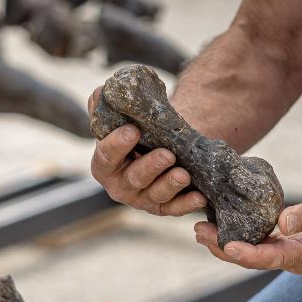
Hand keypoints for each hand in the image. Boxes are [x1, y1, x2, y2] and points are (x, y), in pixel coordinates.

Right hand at [87, 87, 207, 215]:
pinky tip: (200, 196)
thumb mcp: (121, 119)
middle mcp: (120, 186)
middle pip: (133, 179)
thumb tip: (101, 92)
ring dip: (170, 185)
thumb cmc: (137, 132)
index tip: (133, 130)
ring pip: (155, 196)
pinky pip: (174, 209)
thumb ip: (105, 107)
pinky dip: (187, 204)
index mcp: (104, 166)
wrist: (160, 145)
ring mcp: (142, 199)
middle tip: (167, 155)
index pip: (105, 157)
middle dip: (150, 167)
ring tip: (184, 174)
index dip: (117, 145)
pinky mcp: (163, 207)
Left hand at [194, 188, 301, 273]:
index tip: (225, 244)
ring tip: (200, 229)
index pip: (268, 258)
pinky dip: (237, 234)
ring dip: (223, 243)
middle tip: (198, 231)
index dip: (245, 254)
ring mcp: (288, 252)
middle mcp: (292, 258)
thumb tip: (283, 222)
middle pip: (250, 259)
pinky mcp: (286, 243)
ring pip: (250, 252)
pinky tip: (222, 222)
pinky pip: (256, 242)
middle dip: (222, 248)